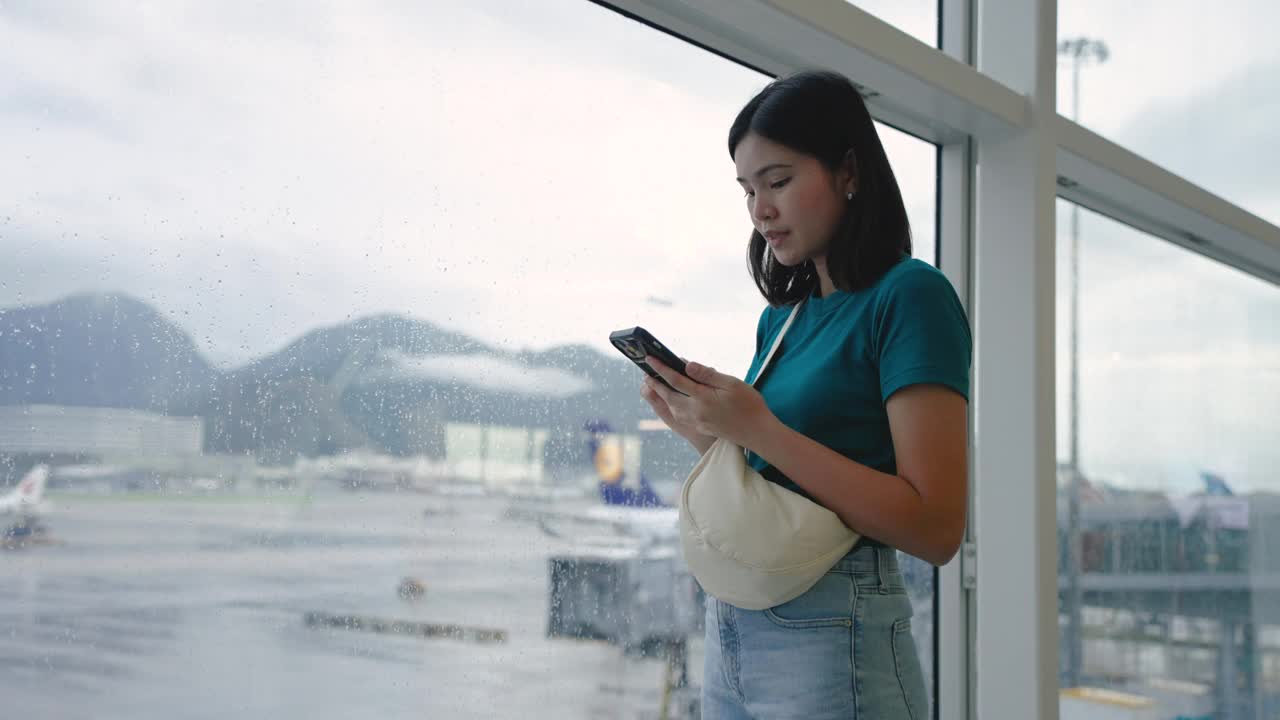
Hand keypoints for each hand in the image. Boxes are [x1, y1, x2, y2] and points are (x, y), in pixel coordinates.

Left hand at [643, 355, 775, 449]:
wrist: (758, 433)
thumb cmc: (749, 404)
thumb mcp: (731, 383)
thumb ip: (707, 375)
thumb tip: (687, 365)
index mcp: (703, 398)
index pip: (676, 380)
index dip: (661, 369)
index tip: (650, 359)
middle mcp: (696, 412)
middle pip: (669, 396)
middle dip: (656, 384)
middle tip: (646, 374)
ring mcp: (698, 422)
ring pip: (672, 409)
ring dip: (662, 397)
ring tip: (656, 386)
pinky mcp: (702, 428)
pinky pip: (680, 417)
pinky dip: (672, 407)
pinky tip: (673, 402)